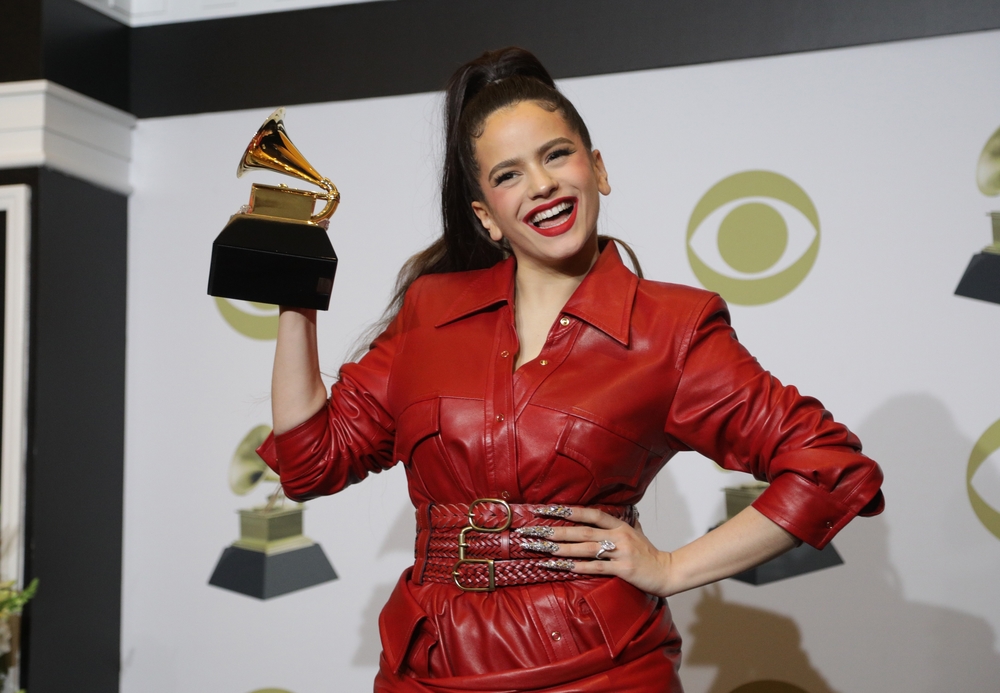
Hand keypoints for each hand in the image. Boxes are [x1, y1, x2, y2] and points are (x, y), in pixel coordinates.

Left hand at [522, 507, 673, 596]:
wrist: (668, 572)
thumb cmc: (649, 554)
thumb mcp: (636, 532)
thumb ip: (620, 524)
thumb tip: (610, 513)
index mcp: (619, 525)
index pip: (589, 514)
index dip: (566, 511)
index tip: (544, 510)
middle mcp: (618, 536)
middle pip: (581, 531)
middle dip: (554, 530)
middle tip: (532, 531)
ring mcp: (620, 552)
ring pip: (585, 548)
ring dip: (560, 549)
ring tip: (540, 548)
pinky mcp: (623, 569)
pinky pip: (594, 567)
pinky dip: (576, 566)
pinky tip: (560, 566)